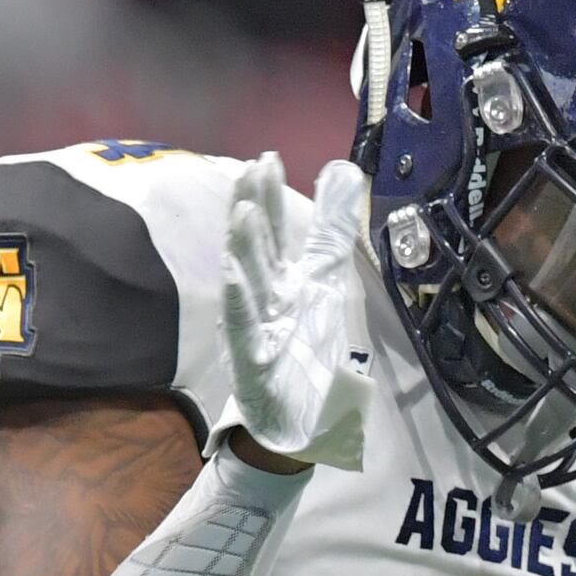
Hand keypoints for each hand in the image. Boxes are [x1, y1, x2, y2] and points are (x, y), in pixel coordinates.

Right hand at [220, 155, 373, 470]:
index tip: (266, 159)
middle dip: (252, 210)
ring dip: (243, 249)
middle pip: (255, 248)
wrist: (298, 417)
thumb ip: (331, 229)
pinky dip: (238, 301)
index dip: (270, 197)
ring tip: (244, 212)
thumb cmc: (304, 346)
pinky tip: (234, 275)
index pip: (274, 232)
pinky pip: (243, 328)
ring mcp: (254, 327)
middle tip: (250, 171)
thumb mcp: (325, 280)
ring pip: (246, 283)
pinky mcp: (252, 359)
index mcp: (280, 279)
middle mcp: (262, 297)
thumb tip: (342, 172)